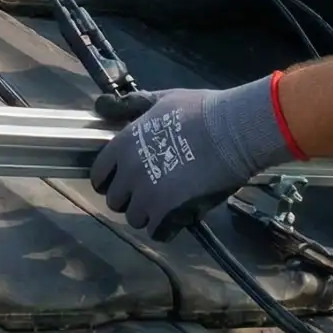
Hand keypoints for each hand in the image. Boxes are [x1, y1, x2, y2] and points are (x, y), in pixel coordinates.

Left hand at [90, 79, 292, 238]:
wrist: (233, 130)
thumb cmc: (201, 111)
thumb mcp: (162, 100)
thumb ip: (131, 105)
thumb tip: (101, 104)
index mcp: (123, 144)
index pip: (99, 175)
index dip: (111, 180)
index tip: (126, 181)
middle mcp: (129, 172)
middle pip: (115, 201)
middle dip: (131, 199)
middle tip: (152, 191)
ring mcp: (146, 195)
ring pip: (135, 218)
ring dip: (149, 214)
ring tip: (169, 203)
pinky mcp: (167, 213)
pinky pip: (157, 232)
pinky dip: (167, 228)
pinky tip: (179, 216)